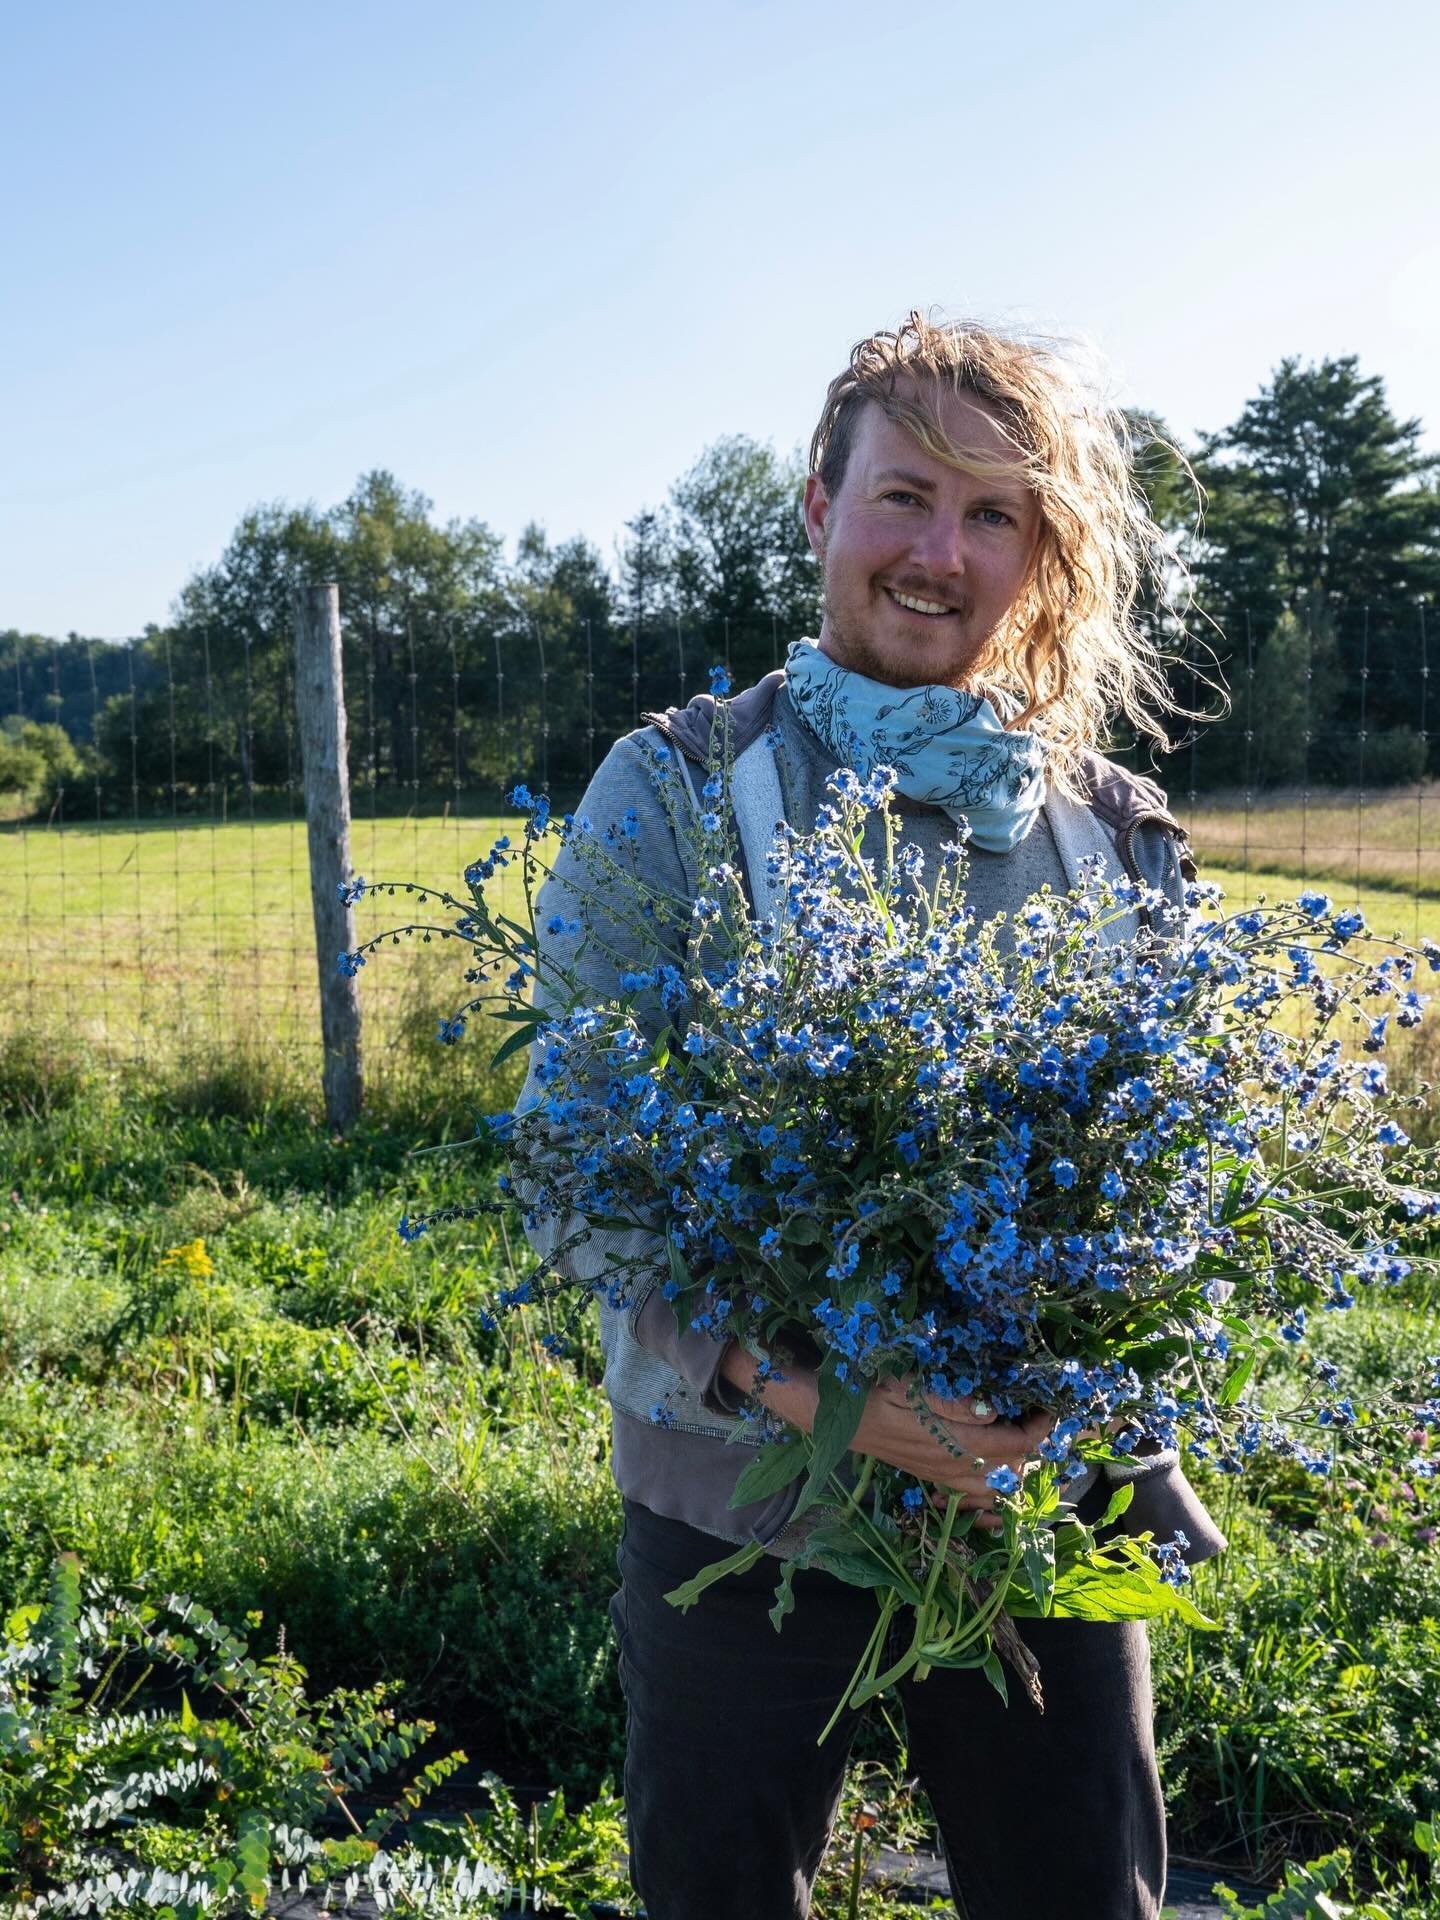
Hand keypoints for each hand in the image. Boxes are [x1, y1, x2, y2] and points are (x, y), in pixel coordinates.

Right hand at [853, 1374, 1052, 1520]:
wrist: (845, 1420)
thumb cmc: (878, 1393)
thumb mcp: (912, 1387)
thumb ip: (953, 1402)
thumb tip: (994, 1412)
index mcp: (956, 1443)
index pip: (1016, 1444)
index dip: (1040, 1428)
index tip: (1048, 1406)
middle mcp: (956, 1467)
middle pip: (1013, 1468)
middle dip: (1031, 1445)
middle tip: (1032, 1414)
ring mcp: (945, 1477)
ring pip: (996, 1488)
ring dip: (1013, 1467)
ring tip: (1018, 1439)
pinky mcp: (935, 1479)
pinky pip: (974, 1498)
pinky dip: (992, 1494)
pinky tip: (995, 1476)